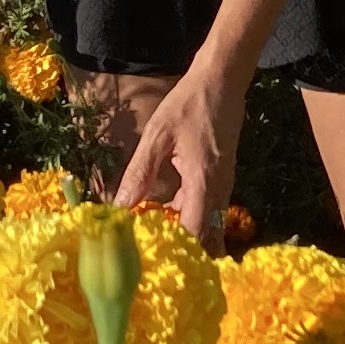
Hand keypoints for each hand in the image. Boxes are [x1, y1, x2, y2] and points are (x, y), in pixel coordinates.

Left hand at [114, 65, 246, 244]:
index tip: (154, 261)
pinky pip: (208, 210)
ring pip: (210, 225)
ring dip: (186, 235)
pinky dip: (190, 218)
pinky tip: (164, 215)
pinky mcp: (221, 179)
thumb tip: (120, 206)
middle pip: (208, 237)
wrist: (222, 81)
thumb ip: (139, 173)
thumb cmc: (188, 104)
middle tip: (155, 261)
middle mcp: (219, 189)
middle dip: (185, 252)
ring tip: (155, 243)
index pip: (197, 233)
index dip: (179, 253)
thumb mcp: (157, 135)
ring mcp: (223, 185)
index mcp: (204, 182)